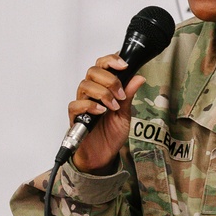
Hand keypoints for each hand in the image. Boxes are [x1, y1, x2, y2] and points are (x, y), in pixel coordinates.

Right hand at [71, 54, 145, 173]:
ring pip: (85, 85)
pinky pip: (77, 104)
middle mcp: (91, 92)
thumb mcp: (126, 113)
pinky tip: (101, 112)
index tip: (124, 65)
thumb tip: (139, 77)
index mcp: (104, 88)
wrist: (104, 154)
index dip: (111, 60)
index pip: (102, 65)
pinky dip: (90, 105)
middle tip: (120, 94)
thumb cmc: (112, 133)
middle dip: (110, 79)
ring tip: (113, 107)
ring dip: (102, 93)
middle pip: (93, 71)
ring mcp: (83, 103)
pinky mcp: (76, 116)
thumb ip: (129, 95)